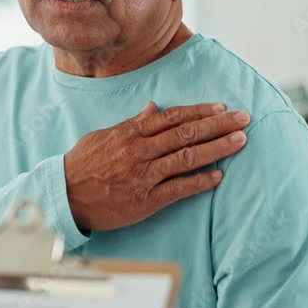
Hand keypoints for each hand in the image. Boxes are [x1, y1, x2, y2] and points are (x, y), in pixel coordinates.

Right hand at [64, 102, 249, 231]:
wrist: (64, 195)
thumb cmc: (81, 165)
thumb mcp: (103, 137)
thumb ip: (131, 124)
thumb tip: (152, 108)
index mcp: (129, 133)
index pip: (171, 118)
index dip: (199, 112)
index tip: (221, 108)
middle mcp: (139, 151)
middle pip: (185, 134)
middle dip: (217, 125)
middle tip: (243, 118)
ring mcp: (143, 176)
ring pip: (186, 158)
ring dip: (216, 149)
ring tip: (240, 141)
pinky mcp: (144, 200)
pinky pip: (177, 189)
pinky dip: (199, 182)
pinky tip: (218, 176)